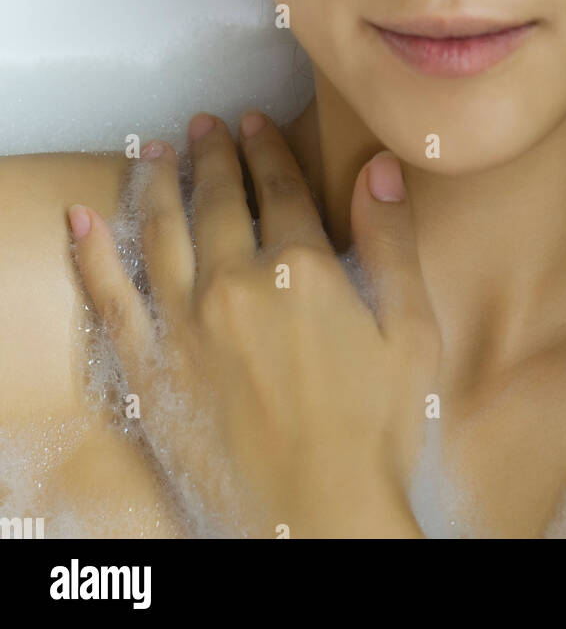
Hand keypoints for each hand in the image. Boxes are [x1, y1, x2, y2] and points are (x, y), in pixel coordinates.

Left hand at [67, 111, 438, 537]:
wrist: (319, 518)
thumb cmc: (375, 433)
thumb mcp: (409, 333)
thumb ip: (392, 242)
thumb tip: (379, 169)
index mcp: (301, 271)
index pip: (280, 188)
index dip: (267, 148)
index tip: (254, 120)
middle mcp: (235, 284)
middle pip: (218, 199)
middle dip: (212, 154)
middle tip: (204, 125)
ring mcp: (185, 325)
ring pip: (161, 230)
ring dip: (156, 182)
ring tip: (154, 150)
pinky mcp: (151, 368)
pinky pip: (111, 296)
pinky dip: (92, 252)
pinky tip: (82, 219)